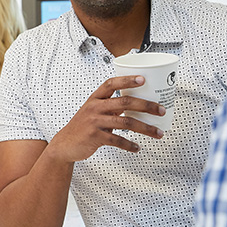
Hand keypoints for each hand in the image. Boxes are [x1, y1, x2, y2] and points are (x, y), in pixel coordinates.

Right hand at [45, 76, 164, 163]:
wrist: (65, 144)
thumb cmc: (82, 126)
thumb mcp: (94, 111)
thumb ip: (111, 107)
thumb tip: (136, 104)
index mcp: (95, 98)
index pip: (111, 83)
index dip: (127, 80)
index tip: (143, 79)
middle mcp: (94, 108)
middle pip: (125, 102)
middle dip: (146, 105)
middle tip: (161, 110)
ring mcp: (94, 122)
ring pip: (126, 122)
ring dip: (145, 128)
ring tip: (158, 133)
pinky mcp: (95, 137)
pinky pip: (117, 140)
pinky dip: (130, 145)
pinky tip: (137, 147)